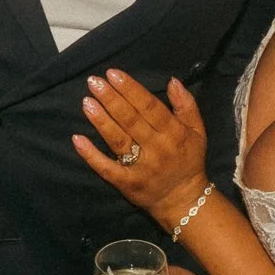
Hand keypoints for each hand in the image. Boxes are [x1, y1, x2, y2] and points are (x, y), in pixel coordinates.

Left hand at [74, 69, 211, 228]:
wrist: (183, 201)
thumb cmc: (188, 160)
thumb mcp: (197, 131)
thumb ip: (186, 105)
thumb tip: (172, 80)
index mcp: (174, 133)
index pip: (150, 107)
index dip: (131, 89)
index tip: (113, 74)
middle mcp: (157, 149)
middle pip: (131, 120)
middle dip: (111, 99)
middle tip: (94, 82)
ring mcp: (141, 167)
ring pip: (118, 140)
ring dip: (101, 121)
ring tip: (86, 102)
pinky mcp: (127, 184)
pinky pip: (107, 168)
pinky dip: (91, 155)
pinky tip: (77, 139)